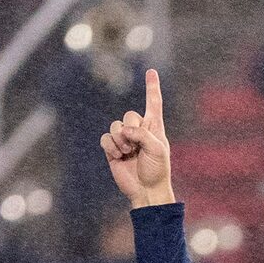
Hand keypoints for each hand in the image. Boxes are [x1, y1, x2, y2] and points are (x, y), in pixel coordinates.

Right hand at [100, 68, 174, 208]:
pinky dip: (110, 147)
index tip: (151, 71)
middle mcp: (139, 130)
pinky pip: (105, 138)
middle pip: (128, 116)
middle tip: (135, 148)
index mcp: (154, 127)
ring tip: (127, 154)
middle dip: (130, 131)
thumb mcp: (157, 149)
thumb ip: (143, 134)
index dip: (152, 87)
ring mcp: (125, 140)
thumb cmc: (157, 171)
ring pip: (115, 127)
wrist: (146, 191)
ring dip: (120, 141)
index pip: (153, 102)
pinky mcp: (113, 150)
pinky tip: (118, 157)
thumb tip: (123, 131)